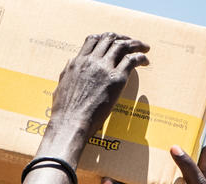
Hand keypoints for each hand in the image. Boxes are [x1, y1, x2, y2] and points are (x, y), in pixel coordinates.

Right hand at [42, 33, 149, 160]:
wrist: (70, 122)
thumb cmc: (64, 111)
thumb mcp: (60, 85)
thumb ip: (67, 72)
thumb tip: (71, 63)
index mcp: (77, 62)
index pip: (93, 40)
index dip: (105, 38)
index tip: (113, 41)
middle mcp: (91, 61)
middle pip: (109, 38)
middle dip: (123, 38)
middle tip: (131, 43)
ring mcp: (104, 69)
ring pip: (122, 45)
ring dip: (136, 44)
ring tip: (144, 48)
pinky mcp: (116, 79)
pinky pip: (132, 60)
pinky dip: (141, 57)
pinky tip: (145, 61)